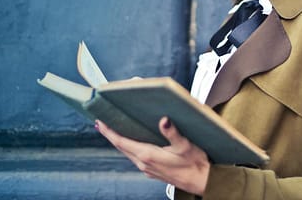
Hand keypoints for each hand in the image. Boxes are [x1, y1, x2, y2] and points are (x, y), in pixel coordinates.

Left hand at [95, 117, 210, 195]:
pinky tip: (134, 143)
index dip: (109, 132)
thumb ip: (172, 132)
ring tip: (114, 131)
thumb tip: (163, 120)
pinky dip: (130, 148)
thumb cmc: (194, 164)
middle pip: (121, 147)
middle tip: (102, 123)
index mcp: (148, 155)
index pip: (122, 142)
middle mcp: (144, 163)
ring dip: (120, 142)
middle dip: (111, 135)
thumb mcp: (185, 146)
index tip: (99, 123)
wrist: (202, 181)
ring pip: (128, 153)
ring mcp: (148, 169)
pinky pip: (136, 158)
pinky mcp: (153, 171)